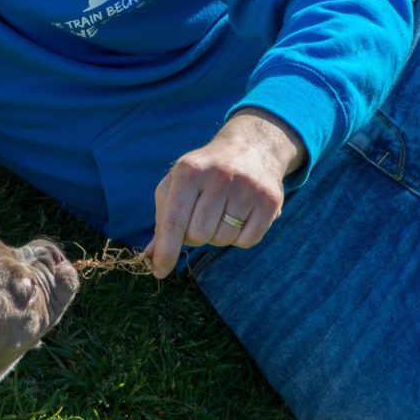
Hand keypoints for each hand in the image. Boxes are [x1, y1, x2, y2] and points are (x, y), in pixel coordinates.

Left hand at [144, 108, 306, 278]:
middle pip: (198, 235)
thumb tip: (150, 256)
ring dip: (218, 236)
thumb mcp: (177, 184)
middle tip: (201, 218)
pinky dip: (240, 238)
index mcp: (189, 172)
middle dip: (194, 236)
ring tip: (222, 213)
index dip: (166, 251)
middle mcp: (219, 177)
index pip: (173, 221)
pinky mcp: (270, 201)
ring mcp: (247, 188)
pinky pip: (247, 241)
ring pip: (223, 240)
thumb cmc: (204, 173)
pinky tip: (239, 216)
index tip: (159, 272)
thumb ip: (162, 219)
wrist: (251, 148)